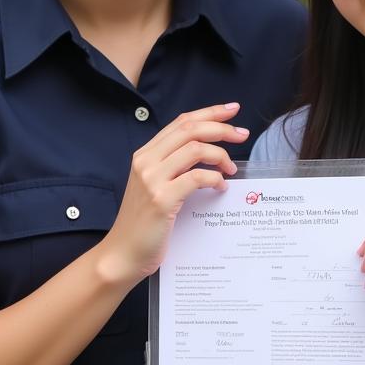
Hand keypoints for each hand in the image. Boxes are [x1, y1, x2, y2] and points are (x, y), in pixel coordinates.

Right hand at [102, 103, 248, 281]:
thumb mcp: (153, 185)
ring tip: (230, 169)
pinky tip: (220, 187)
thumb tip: (207, 151)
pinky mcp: (162, 200)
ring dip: (221, 155)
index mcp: (145, 154)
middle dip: (221, 128)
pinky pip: (198, 178)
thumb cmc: (143, 223)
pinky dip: (215, 178)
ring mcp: (152, 180)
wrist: (122, 254)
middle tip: (242, 134)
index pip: (181, 122)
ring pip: (196, 149)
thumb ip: (172, 166)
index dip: (209, 112)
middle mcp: (146, 162)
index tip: (232, 110)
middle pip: (190, 129)